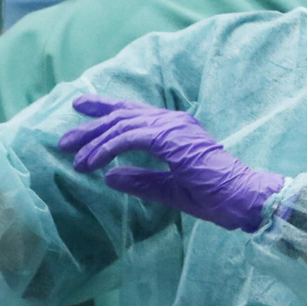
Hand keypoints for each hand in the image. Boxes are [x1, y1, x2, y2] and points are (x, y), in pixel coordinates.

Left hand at [59, 96, 284, 231]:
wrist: (241, 197)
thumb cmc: (213, 195)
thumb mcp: (168, 189)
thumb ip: (140, 181)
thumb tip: (109, 176)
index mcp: (175, 130)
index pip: (134, 114)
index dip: (106, 110)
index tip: (81, 109)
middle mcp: (173, 121)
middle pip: (123, 114)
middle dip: (91, 125)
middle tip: (65, 139)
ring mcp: (174, 127)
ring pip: (123, 124)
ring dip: (95, 141)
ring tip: (75, 157)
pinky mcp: (172, 139)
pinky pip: (131, 137)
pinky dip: (109, 148)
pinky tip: (94, 161)